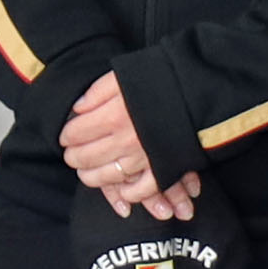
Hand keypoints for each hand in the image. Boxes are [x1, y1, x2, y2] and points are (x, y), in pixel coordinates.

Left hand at [54, 73, 187, 214]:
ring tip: (85, 172)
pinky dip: (130, 193)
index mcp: (113, 115)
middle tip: (70, 156)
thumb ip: (98, 92)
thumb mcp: (125, 75)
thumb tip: (77, 109)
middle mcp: (125, 139)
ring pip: (108, 175)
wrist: (202, 87)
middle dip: (74, 157)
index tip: (65, 136)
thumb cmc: (163, 77)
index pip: (76, 132)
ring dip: (92, 176)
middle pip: (87, 156)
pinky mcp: (164, 167)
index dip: (66, 135)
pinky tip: (121, 191)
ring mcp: (144, 156)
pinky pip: (142, 188)